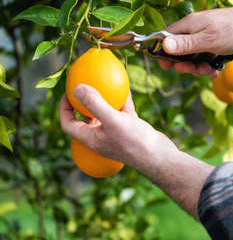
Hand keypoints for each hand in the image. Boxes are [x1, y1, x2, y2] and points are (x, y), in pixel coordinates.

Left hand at [59, 84, 176, 171]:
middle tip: (83, 85)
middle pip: (85, 117)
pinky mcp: (130, 129)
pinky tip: (124, 87)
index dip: (64, 109)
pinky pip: (122, 112)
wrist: (160, 157)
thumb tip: (77, 87)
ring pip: (105, 113)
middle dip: (82, 101)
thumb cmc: (135, 141)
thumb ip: (94, 103)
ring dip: (104, 98)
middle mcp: (101, 136)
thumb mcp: (113, 120)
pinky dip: (122, 100)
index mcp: (91, 138)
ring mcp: (116, 133)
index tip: (67, 92)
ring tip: (102, 82)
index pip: (68, 124)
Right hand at [159, 3, 232, 75]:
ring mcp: (204, 35)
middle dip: (185, 64)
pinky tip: (216, 70)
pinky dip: (208, 64)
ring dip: (198, 66)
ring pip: (192, 56)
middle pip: (178, 50)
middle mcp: (193, 29)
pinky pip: (204, 56)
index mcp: (188, 25)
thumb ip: (186, 44)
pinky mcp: (213, 41)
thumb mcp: (209, 40)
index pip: (165, 38)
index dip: (162, 53)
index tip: (167, 66)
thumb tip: (164, 46)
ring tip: (210, 70)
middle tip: (195, 70)